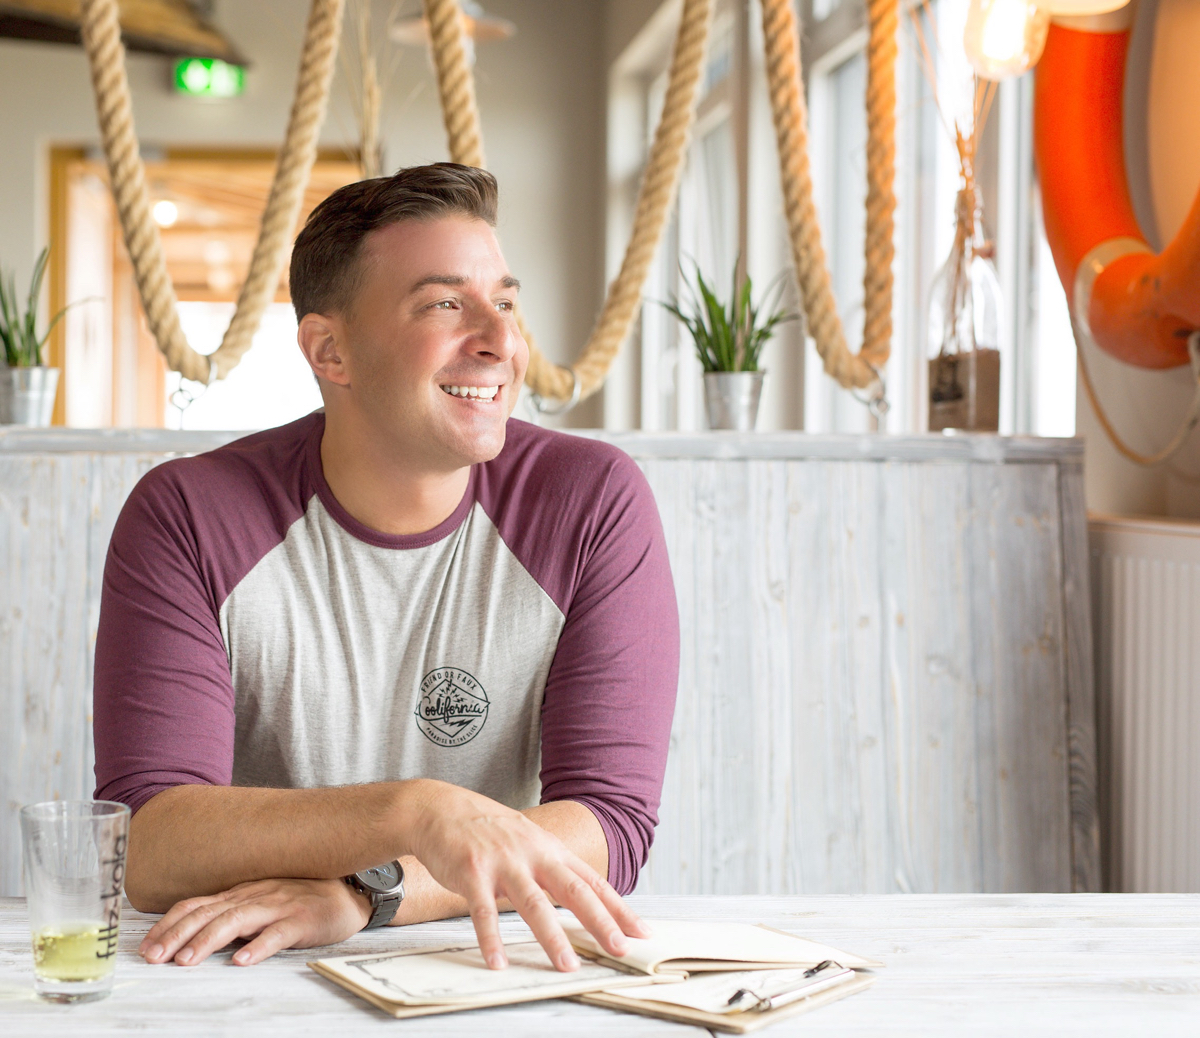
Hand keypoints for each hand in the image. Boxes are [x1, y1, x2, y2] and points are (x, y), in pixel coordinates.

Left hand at [138, 877, 370, 966]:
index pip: (197, 904)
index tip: (147, 948)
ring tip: (187, 961)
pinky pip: (278, 933)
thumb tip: (194, 936)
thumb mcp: (262, 902)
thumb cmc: (303, 900)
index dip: (170, 924)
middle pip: (210, 912)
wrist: (351, 894)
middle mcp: (255, 895)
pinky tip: (242, 961)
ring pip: (237, 920)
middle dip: (178, 935)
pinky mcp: (302, 919)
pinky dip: (258, 946)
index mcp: (242, 892)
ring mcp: (279, 905)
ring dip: (208, 941)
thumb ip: (233, 914)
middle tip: (155, 958)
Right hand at [406, 781, 649, 972]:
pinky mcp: (472, 871)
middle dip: (599, 922)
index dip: (618, 908)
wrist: (441, 808)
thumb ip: (552, 868)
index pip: (592, 882)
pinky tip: (497, 962)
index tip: (641, 933)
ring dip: (551, 936)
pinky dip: (491, 938)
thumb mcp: (528, 842)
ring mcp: (503, 861)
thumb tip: (583, 898)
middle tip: (619, 948)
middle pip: (573, 891)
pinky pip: (483, 910)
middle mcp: (533, 853)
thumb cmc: (487, 831)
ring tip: (567, 965)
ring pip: (533, 903)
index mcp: (550, 849)